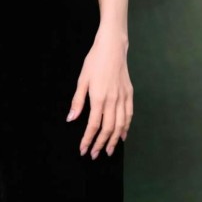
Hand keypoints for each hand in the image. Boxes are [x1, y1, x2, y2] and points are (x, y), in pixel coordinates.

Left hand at [66, 29, 132, 158]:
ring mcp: (123, 98)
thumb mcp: (82, 79)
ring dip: (114, 140)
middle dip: (101, 144)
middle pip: (108, 129)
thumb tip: (71, 119)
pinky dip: (126, 128)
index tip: (83, 150)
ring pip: (121, 125)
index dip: (88, 139)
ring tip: (109, 151)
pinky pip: (129, 116)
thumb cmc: (94, 61)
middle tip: (94, 154)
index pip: (93, 125)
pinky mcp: (130, 94)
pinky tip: (122, 135)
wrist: (112, 47)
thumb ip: (77, 101)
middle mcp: (113, 101)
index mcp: (99, 97)